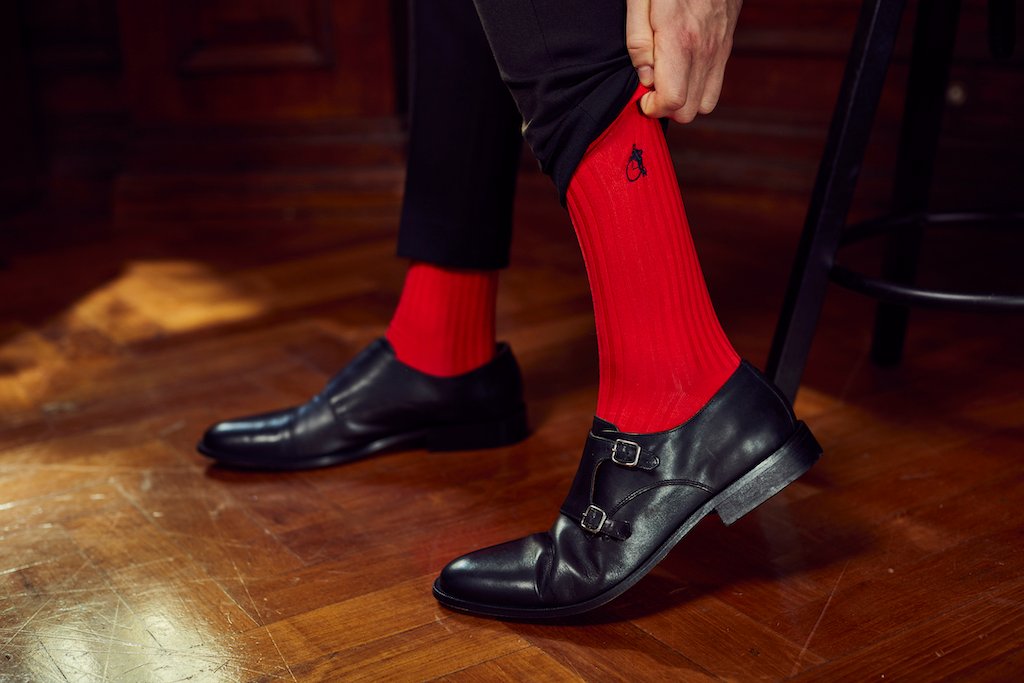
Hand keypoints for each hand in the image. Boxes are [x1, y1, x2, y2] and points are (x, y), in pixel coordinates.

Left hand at [626, 0, 741, 122]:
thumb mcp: (640, 0)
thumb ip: (638, 41)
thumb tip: (645, 77)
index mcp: (680, 41)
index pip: (672, 102)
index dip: (653, 107)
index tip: (642, 96)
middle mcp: (704, 51)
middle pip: (689, 111)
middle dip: (666, 107)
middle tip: (651, 87)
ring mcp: (719, 49)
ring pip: (705, 103)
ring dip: (684, 100)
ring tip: (667, 81)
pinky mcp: (726, 44)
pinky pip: (716, 83)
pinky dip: (698, 86)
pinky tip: (682, 69)